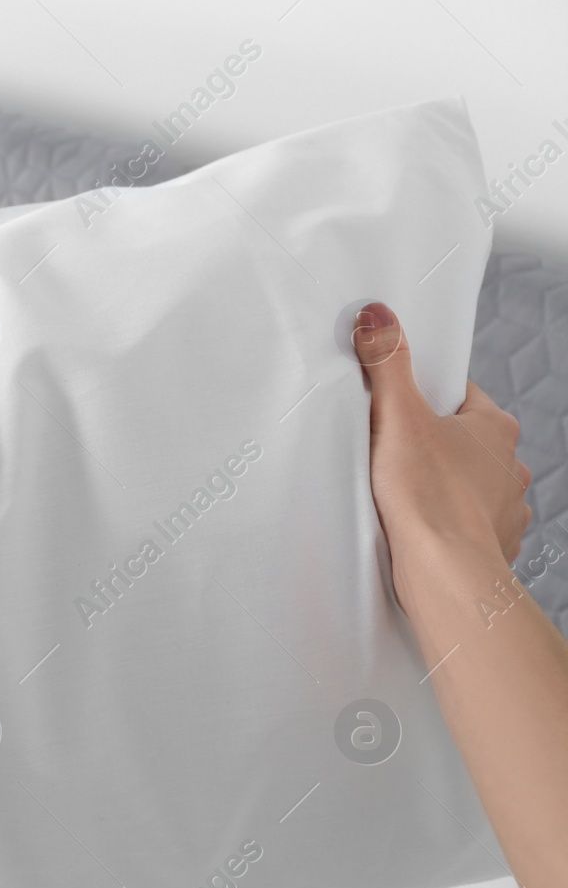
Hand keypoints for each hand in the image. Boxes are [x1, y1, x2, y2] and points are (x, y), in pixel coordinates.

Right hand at [351, 302, 531, 600]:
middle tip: (391, 454)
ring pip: (469, 483)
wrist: (447, 572)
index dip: (424, 399)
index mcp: (494, 426)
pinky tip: (420, 527)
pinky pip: (469, 523)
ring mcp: (506, 504)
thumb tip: (378, 315)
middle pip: (463, 439)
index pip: (459, 395)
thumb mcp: (397, 417)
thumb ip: (387, 364)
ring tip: (403, 495)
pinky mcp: (493, 541)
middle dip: (430, 445)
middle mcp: (510, 463)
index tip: (396, 411)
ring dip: (442, 486)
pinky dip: (448, 523)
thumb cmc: (428, 497)